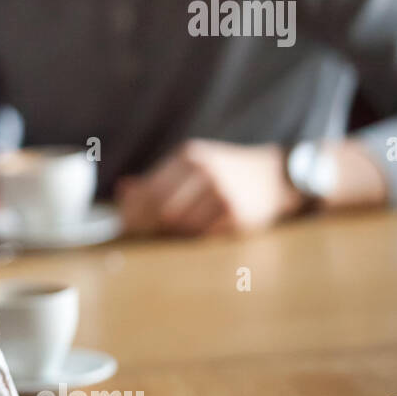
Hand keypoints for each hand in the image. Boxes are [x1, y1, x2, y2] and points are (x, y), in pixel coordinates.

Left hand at [115, 139, 305, 236]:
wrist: (274, 176)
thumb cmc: (225, 172)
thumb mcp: (191, 165)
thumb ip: (156, 178)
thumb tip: (122, 189)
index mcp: (189, 157)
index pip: (149, 191)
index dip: (132, 212)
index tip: (124, 226)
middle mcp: (205, 171)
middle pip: (162, 211)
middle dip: (148, 227)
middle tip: (143, 237)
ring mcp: (223, 193)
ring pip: (181, 226)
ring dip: (173, 234)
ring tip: (174, 234)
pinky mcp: (238, 214)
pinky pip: (204, 235)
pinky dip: (195, 238)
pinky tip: (197, 233)